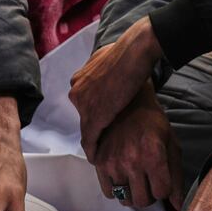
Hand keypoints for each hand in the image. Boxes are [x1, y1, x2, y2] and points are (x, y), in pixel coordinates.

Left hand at [70, 17, 163, 161]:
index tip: (103, 120)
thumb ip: (104, 69)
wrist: (134, 54)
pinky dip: (93, 149)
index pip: (85, 101)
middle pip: (84, 115)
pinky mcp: (93, 116)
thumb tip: (108, 70)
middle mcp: (77, 90)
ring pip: (86, 128)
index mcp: (80, 77)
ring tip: (98, 153)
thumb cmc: (128, 52)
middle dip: (93, 125)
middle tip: (103, 138)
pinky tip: (97, 158)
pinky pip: (90, 138)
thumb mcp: (108, 57)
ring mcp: (83, 104)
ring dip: (93, 140)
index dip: (95, 112)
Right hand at [90, 84, 183, 208]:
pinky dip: (117, 190)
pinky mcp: (100, 163)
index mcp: (154, 155)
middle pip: (143, 201)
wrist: (127, 105)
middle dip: (150, 194)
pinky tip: (123, 177)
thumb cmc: (154, 125)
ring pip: (126, 200)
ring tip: (136, 179)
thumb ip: (176, 177)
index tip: (162, 178)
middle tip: (149, 181)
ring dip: (133, 193)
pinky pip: (109, 193)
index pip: (162, 193)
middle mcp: (133, 161)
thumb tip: (177, 205)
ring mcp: (114, 163)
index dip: (164, 188)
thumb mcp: (171, 146)